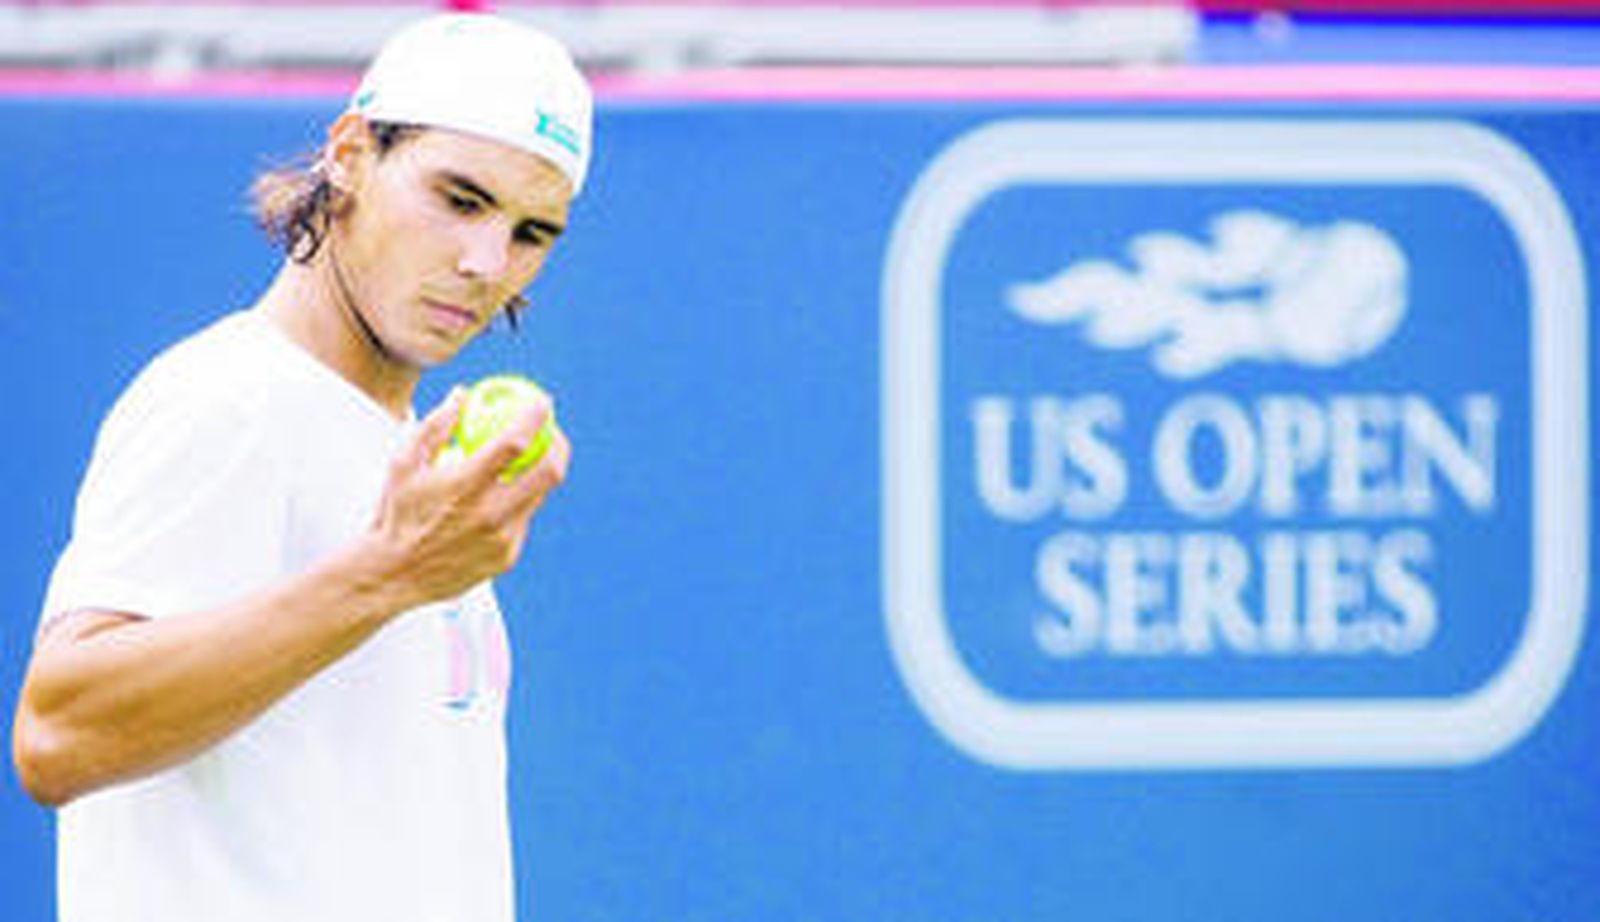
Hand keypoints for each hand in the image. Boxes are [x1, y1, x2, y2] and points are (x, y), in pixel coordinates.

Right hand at [363, 387, 570, 608]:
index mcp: (464, 486)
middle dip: (558, 444)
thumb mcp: (403, 464)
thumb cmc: (395, 512)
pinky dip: (519, 501)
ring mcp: (503, 539)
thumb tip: (462, 394)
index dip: (535, 417)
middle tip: (551, 431)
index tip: (542, 401)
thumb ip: (435, 426)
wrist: (392, 575)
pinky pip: (524, 519)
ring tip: (530, 457)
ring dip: (539, 472)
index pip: (514, 443)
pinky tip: (506, 494)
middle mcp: (490, 514)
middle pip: (549, 472)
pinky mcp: (507, 556)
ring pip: (540, 496)